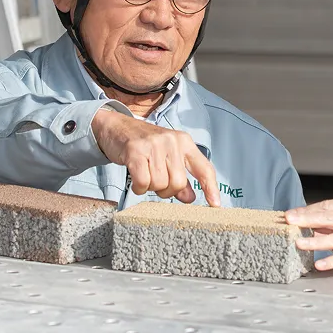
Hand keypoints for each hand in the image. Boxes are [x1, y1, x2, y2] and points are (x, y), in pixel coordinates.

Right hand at [91, 109, 219, 204]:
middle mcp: (173, 141)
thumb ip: (180, 177)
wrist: (117, 126)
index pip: (204, 168)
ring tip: (145, 175)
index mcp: (185, 142)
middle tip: (157, 183)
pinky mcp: (135, 150)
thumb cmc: (145, 145)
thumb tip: (190, 198)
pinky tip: (136, 181)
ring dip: (150, 188)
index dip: (211, 188)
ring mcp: (154, 144)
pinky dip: (139, 188)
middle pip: (178, 183)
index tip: (216, 205)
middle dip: (167, 191)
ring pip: (160, 184)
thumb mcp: (167, 157)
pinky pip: (143, 182)